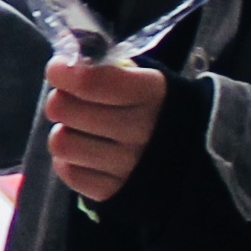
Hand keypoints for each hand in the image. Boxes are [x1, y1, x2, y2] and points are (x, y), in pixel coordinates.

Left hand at [40, 55, 168, 201]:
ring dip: (64, 130)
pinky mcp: (114, 193)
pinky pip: (68, 172)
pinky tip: (86, 150)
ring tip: (79, 128)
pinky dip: (69, 160)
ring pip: (60, 142)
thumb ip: (109, 66)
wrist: (192, 154)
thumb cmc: (156, 107)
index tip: (58, 69)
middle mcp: (141, 131)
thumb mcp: (145, 76)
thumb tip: (67, 57)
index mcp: (151, 92)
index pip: (90, 81)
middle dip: (60, 99)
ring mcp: (127, 166)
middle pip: (64, 109)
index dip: (63, 72)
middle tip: (70, 100)